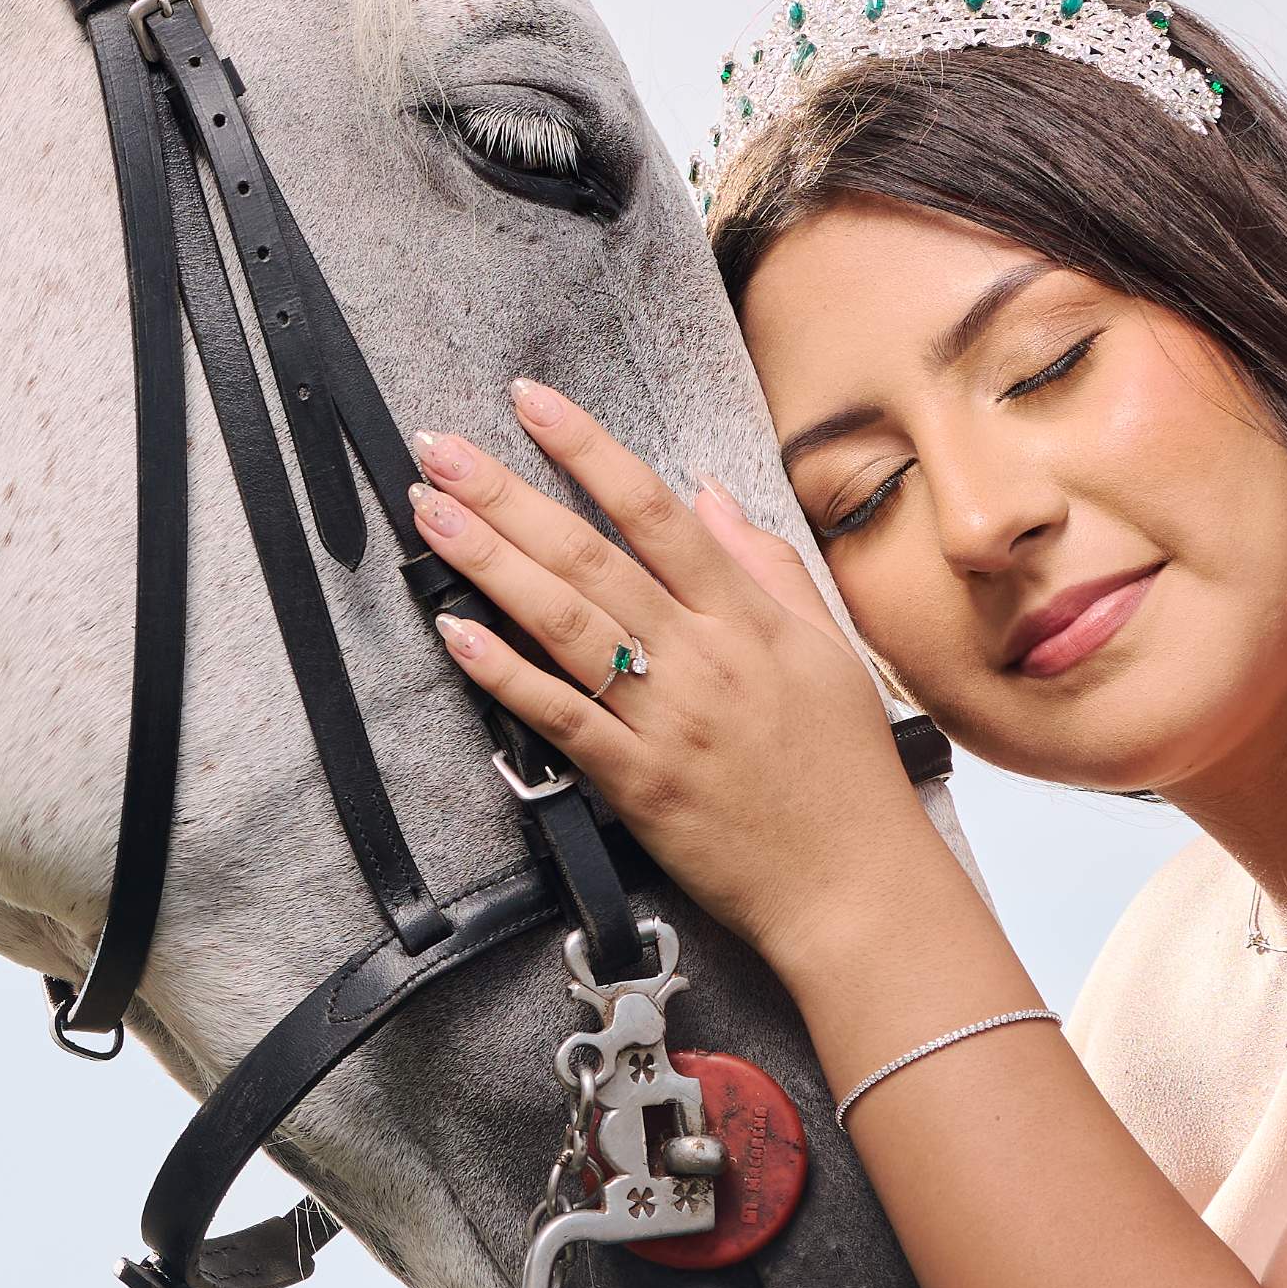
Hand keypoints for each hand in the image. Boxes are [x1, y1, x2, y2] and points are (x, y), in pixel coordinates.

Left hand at [409, 383, 940, 965]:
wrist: (854, 886)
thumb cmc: (843, 773)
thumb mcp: (828, 651)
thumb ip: (767, 566)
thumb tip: (709, 495)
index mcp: (749, 618)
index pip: (655, 511)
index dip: (588, 448)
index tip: (530, 401)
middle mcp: (704, 657)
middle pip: (591, 557)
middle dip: (508, 495)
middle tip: (442, 451)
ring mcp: (667, 720)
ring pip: (565, 625)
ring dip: (490, 563)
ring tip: (432, 515)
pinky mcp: (638, 784)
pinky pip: (562, 718)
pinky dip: (506, 674)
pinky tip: (456, 634)